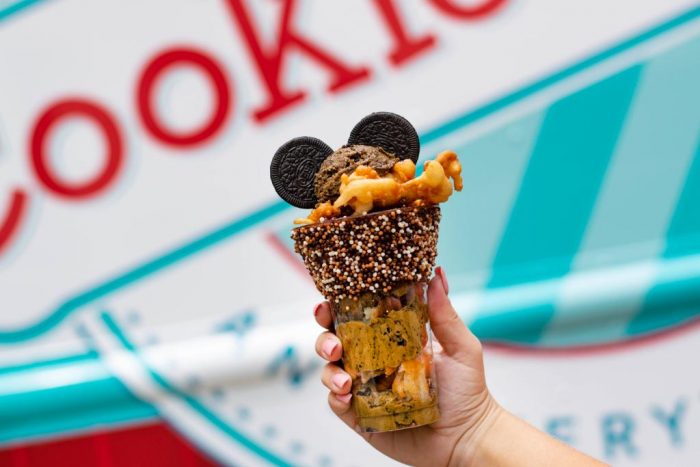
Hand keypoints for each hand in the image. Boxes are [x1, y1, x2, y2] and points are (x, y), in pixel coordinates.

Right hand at [313, 267, 499, 466]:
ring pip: (330, 371)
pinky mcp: (361, 416)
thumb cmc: (467, 391)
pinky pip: (337, 403)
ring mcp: (365, 388)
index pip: (357, 317)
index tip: (330, 301)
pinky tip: (345, 395)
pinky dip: (335, 398)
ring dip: (329, 370)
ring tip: (346, 379)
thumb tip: (437, 273)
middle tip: (334, 343)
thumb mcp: (460, 347)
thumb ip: (444, 313)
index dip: (339, 307)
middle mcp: (373, 361)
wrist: (467, 438)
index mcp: (391, 339)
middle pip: (335, 340)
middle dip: (324, 337)